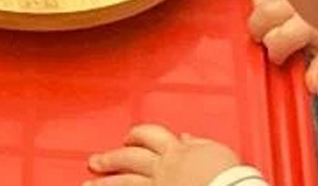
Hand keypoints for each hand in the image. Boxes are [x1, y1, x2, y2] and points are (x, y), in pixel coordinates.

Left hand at [87, 124, 241, 185]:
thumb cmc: (229, 176)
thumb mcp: (216, 151)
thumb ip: (198, 144)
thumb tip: (185, 138)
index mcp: (177, 151)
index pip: (150, 136)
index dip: (136, 136)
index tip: (128, 139)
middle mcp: (162, 168)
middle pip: (128, 159)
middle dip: (110, 159)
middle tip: (95, 161)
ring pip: (124, 182)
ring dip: (103, 183)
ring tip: (88, 185)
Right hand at [249, 0, 317, 92]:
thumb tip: (310, 84)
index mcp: (309, 25)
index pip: (277, 40)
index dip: (275, 53)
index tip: (280, 58)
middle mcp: (297, 3)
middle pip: (262, 16)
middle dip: (260, 33)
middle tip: (269, 42)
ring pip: (259, 2)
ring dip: (260, 17)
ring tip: (271, 27)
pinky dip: (263, 2)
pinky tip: (274, 12)